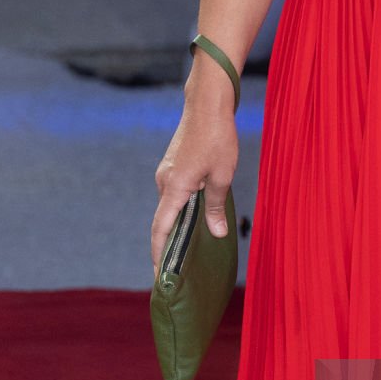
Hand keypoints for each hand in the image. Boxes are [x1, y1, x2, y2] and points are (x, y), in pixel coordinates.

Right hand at [151, 69, 239, 273]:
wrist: (206, 103)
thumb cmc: (217, 137)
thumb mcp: (222, 176)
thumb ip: (215, 207)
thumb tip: (216, 234)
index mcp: (174, 188)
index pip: (161, 229)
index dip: (159, 254)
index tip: (158, 276)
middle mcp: (164, 182)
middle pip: (163, 221)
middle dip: (168, 246)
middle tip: (176, 271)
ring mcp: (166, 173)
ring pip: (170, 207)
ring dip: (177, 226)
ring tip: (188, 250)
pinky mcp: (173, 167)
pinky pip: (174, 195)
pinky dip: (181, 210)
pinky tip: (195, 219)